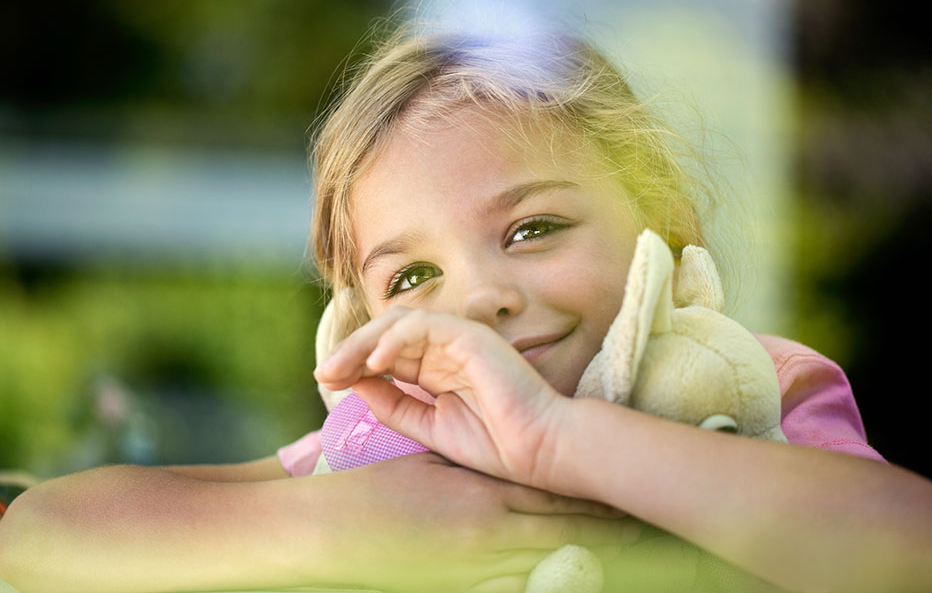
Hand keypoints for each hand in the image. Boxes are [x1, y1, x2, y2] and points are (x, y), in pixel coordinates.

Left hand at [314, 307, 571, 488]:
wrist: (539, 450)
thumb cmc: (494, 443)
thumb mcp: (429, 427)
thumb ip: (394, 405)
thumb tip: (355, 385)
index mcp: (437, 367)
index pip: (386, 352)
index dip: (353, 363)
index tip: (327, 382)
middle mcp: (446, 348)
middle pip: (386, 332)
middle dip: (350, 349)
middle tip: (324, 374)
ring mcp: (460, 338)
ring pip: (399, 322)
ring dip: (364, 342)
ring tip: (340, 368)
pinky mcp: (471, 335)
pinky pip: (424, 325)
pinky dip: (395, 339)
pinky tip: (375, 363)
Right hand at [315, 451, 639, 592]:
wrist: (333, 531)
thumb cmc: (377, 491)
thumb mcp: (432, 468)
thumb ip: (474, 474)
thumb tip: (506, 478)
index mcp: (482, 496)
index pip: (552, 501)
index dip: (591, 505)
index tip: (624, 504)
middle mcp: (488, 535)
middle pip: (559, 537)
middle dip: (601, 536)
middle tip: (640, 535)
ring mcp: (475, 569)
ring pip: (542, 567)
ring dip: (576, 560)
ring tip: (614, 557)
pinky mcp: (457, 588)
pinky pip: (510, 589)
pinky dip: (537, 582)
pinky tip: (557, 578)